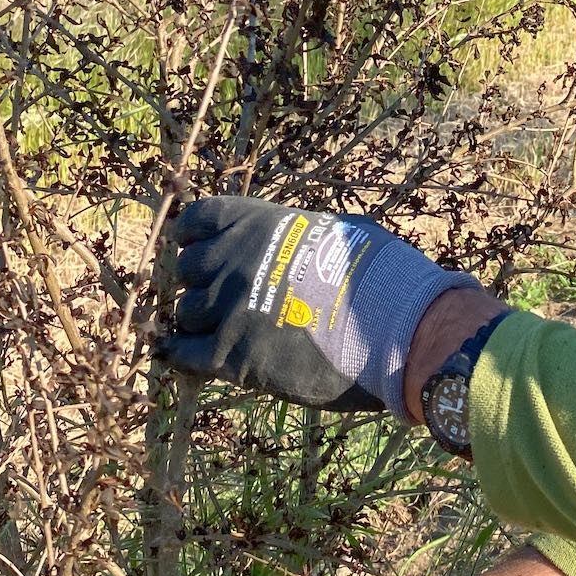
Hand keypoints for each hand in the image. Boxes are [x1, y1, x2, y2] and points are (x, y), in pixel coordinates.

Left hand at [157, 196, 479, 415]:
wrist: (396, 328)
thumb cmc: (381, 277)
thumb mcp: (339, 233)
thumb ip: (297, 236)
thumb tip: (290, 244)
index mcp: (259, 224)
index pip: (197, 220)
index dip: (195, 238)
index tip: (198, 249)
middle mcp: (233, 260)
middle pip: (189, 269)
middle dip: (204, 282)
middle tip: (226, 297)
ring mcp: (229, 307)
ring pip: (187, 311)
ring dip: (201, 319)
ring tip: (225, 330)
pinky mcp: (231, 354)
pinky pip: (184, 352)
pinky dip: (180, 353)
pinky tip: (181, 355)